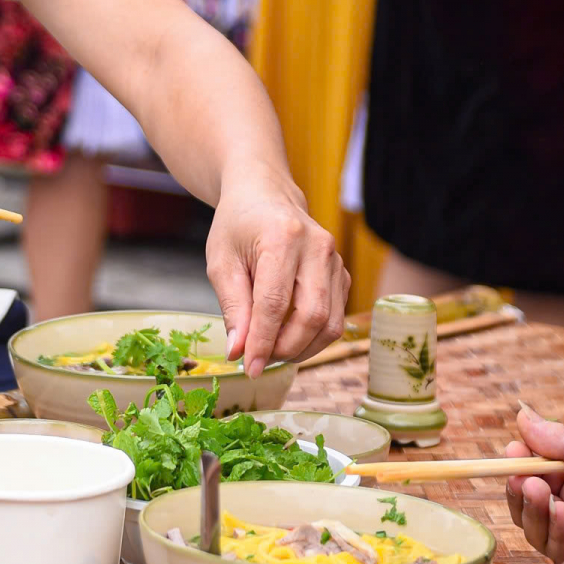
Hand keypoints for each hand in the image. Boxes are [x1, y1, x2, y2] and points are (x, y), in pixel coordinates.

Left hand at [206, 168, 347, 376]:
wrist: (265, 195)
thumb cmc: (238, 226)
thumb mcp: (222, 262)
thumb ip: (233, 308)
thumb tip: (239, 352)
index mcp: (283, 237)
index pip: (275, 303)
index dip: (262, 342)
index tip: (249, 368)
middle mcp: (317, 247)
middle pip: (311, 316)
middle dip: (284, 348)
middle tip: (258, 359)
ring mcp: (336, 260)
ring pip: (330, 323)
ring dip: (301, 349)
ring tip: (271, 351)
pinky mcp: (342, 273)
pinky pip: (336, 318)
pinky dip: (312, 337)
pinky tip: (288, 337)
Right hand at [504, 405, 563, 563]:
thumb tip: (523, 417)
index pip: (534, 469)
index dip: (520, 462)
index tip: (514, 451)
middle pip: (525, 501)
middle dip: (518, 488)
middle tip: (522, 477)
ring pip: (533, 527)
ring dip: (532, 509)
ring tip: (541, 492)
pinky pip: (555, 550)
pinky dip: (553, 530)